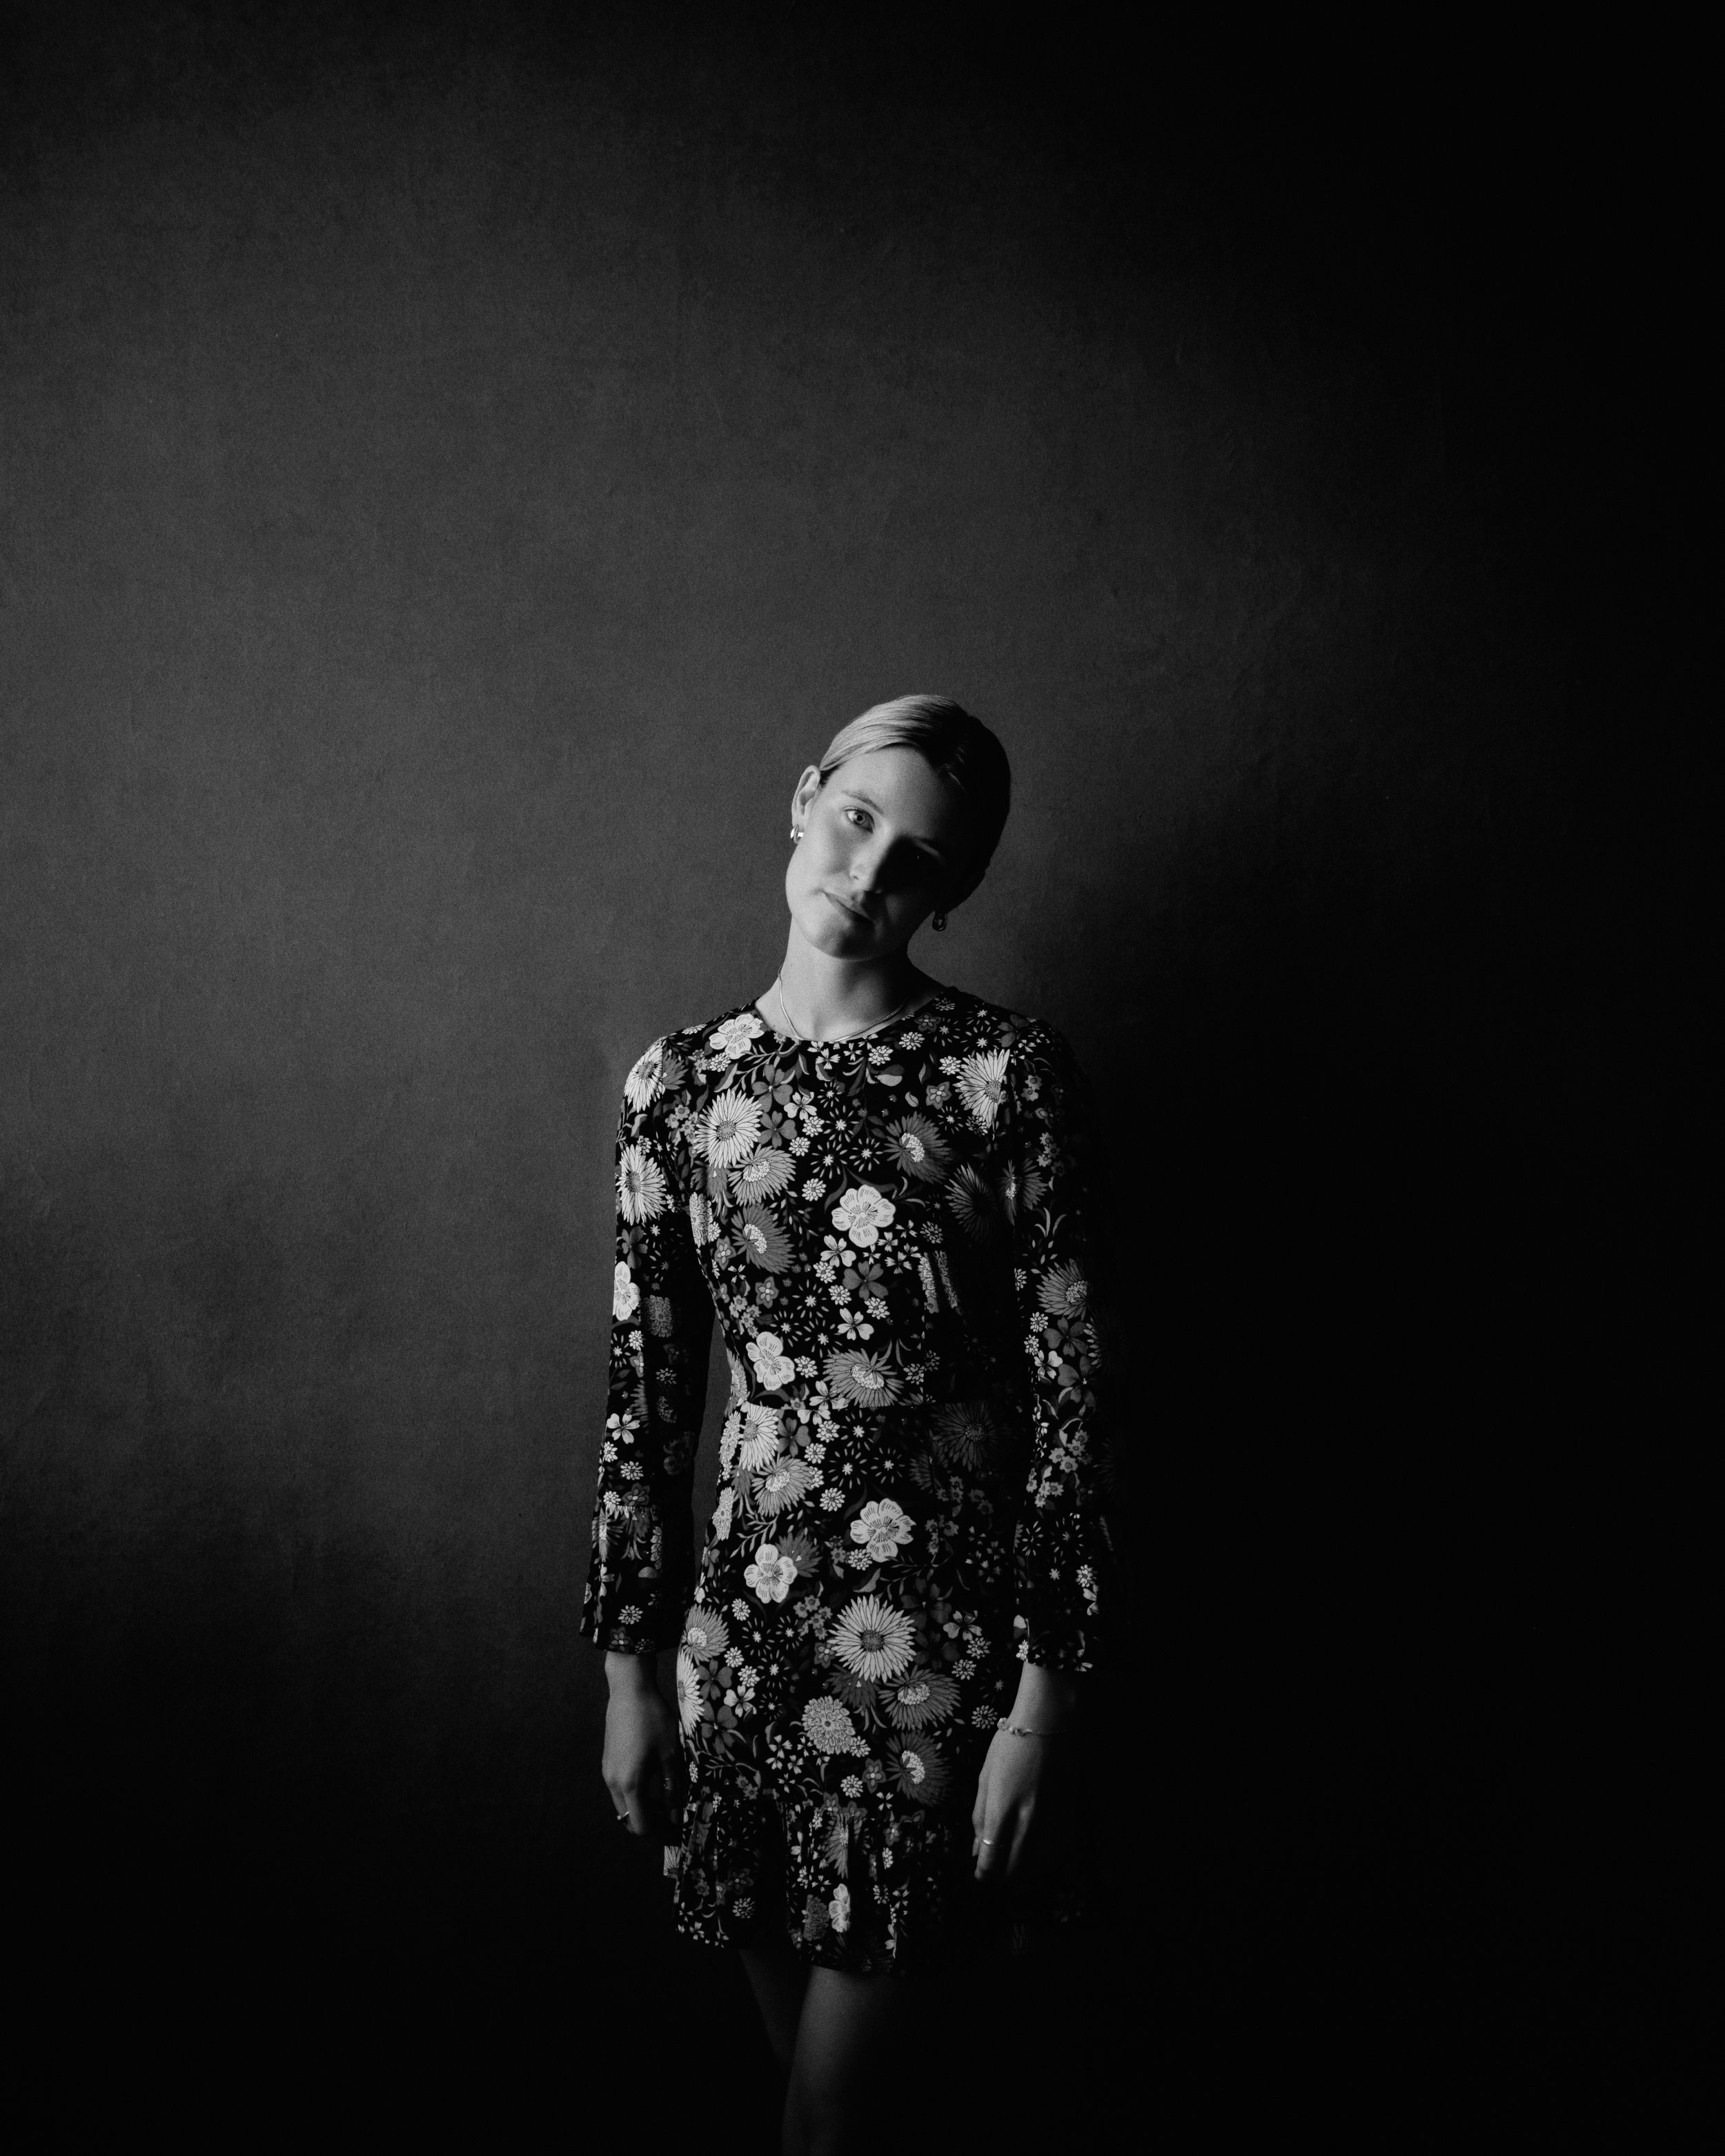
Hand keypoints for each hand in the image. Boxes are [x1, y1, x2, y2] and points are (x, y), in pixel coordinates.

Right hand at [602, 1653, 682, 1838]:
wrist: (630, 1691)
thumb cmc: (653, 1720)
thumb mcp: (670, 1754)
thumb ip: (672, 1788)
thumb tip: (675, 1815)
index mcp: (629, 1784)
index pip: (641, 1826)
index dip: (661, 1832)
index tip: (678, 1828)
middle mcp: (613, 1783)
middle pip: (629, 1819)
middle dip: (652, 1822)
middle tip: (674, 1814)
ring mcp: (607, 1772)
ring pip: (624, 1805)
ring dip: (643, 1808)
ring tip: (667, 1797)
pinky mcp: (607, 1763)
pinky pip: (620, 1790)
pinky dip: (635, 1795)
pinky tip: (654, 1780)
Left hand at [971, 1727, 1056, 1883]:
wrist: (1050, 1722)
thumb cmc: (1010, 1745)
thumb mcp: (985, 1778)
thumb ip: (980, 1817)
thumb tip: (977, 1852)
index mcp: (1002, 1809)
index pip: (991, 1861)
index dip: (984, 1875)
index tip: (980, 1873)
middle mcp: (1029, 1820)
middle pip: (1015, 1870)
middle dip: (1002, 1877)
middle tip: (996, 1870)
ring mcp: (1052, 1819)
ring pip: (1039, 1866)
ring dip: (1024, 1872)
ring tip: (1015, 1865)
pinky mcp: (1069, 1815)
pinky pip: (1058, 1852)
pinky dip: (1046, 1861)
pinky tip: (1037, 1856)